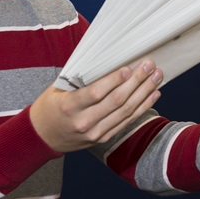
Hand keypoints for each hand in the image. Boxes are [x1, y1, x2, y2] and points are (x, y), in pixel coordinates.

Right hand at [29, 61, 162, 152]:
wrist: (43, 137)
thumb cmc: (50, 107)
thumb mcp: (57, 89)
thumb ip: (80, 79)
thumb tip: (106, 60)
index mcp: (69, 107)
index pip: (96, 93)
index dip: (114, 81)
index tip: (128, 68)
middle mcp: (84, 122)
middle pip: (116, 102)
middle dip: (136, 82)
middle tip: (148, 66)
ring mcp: (95, 133)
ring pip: (125, 112)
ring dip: (144, 93)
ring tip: (156, 77)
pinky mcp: (103, 138)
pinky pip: (126, 121)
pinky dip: (142, 107)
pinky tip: (152, 95)